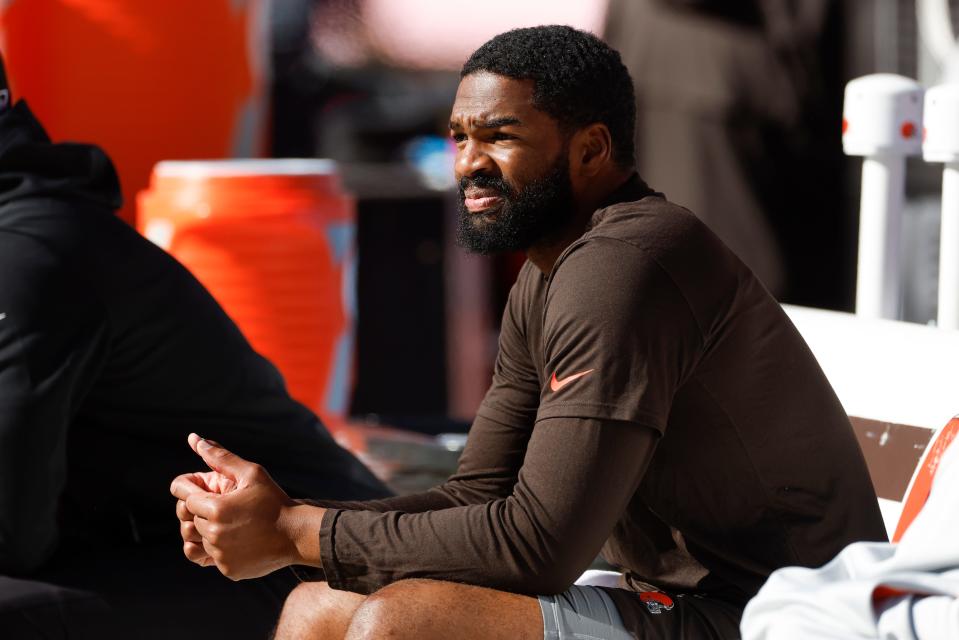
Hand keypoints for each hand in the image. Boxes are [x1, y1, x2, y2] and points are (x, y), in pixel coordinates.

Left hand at [170, 433, 305, 579]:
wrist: (296, 534)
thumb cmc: (275, 500)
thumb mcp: (251, 473)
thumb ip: (220, 457)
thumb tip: (194, 439)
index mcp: (215, 508)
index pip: (183, 496)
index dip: (189, 488)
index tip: (200, 488)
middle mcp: (213, 534)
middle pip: (190, 518)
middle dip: (203, 509)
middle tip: (227, 505)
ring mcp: (219, 555)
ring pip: (199, 539)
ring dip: (210, 530)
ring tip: (232, 523)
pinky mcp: (227, 570)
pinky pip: (211, 558)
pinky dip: (221, 548)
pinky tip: (240, 539)